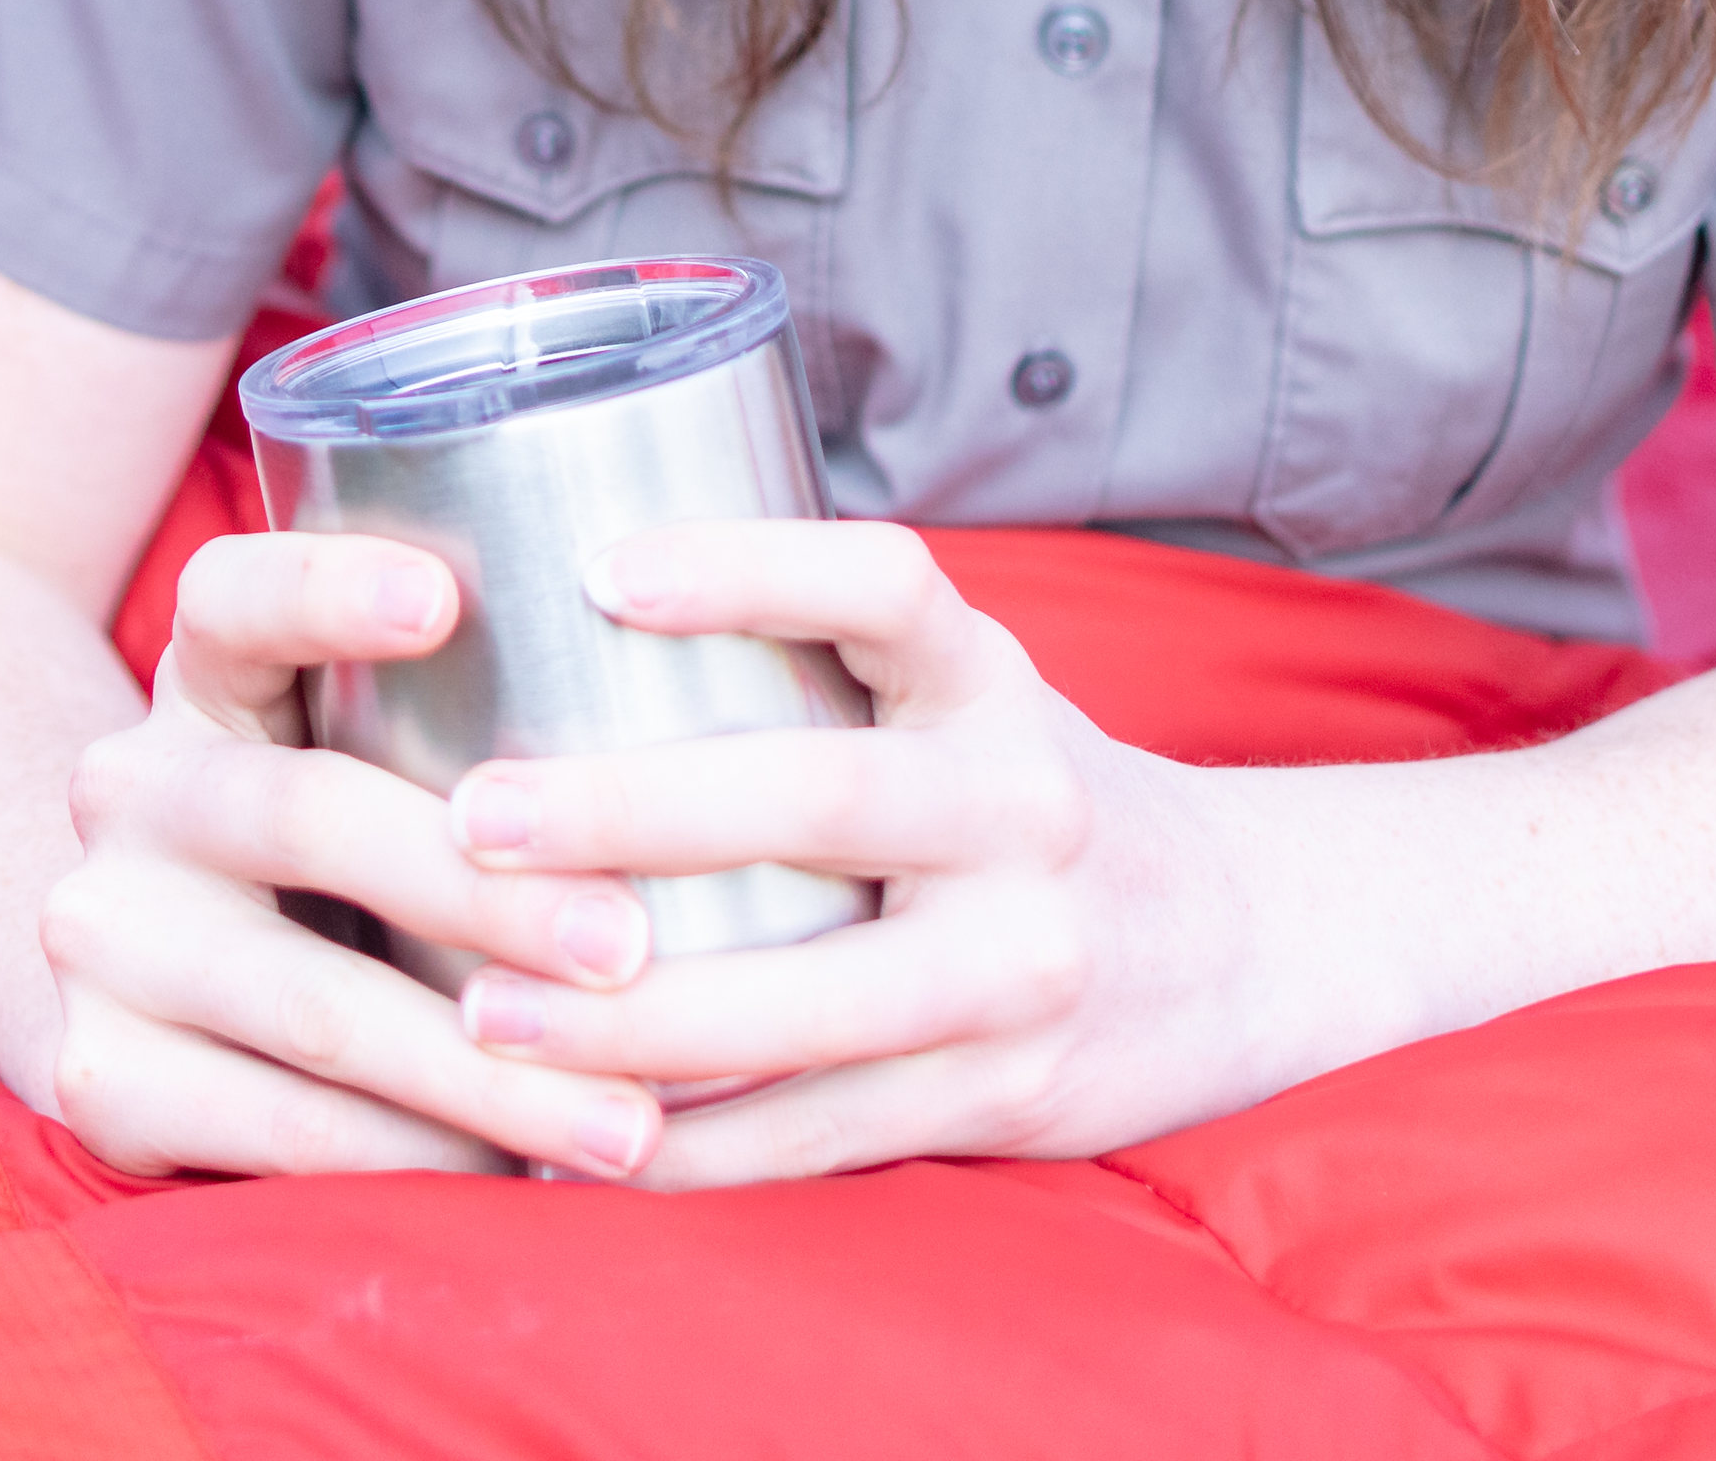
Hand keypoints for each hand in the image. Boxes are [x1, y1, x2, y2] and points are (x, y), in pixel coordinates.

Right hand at [38, 529, 678, 1180]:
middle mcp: (128, 789)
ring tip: (625, 1121)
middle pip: (306, 816)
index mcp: (201, 679)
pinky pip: (282, 1130)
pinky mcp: (97, 1077)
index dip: (325, 586)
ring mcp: (98, 938)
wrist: (144, 977)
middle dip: (487, 893)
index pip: (235, 595)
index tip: (443, 600)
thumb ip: (469, 726)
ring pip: (313, 1007)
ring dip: (487, 1076)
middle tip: (632, 948)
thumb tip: (730, 769)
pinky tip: (516, 1176)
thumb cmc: (333, 849)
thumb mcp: (354, 751)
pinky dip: (416, 1159)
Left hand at [427, 520, 1305, 1187]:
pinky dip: (691, 1148)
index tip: (601, 571)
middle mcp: (1021, 807)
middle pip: (819, 799)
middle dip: (629, 812)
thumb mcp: (961, 700)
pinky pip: (825, 1133)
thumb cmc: (1021, 801)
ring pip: (812, 1003)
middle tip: (473, 823)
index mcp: (991, 683)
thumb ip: (810, 674)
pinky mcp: (1008, 1094)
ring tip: (482, 1020)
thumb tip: (543, 631)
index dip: (748, 566)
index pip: (882, 586)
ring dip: (632, 1023)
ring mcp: (1024, 962)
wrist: (1242, 944)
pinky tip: (574, 1143)